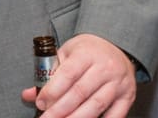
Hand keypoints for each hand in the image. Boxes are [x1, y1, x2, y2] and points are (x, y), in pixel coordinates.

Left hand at [19, 33, 135, 117]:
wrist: (115, 45)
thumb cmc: (86, 51)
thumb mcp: (64, 54)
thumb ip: (48, 74)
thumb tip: (29, 95)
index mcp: (86, 54)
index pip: (68, 75)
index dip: (53, 91)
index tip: (40, 103)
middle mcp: (105, 68)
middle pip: (80, 93)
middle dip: (60, 109)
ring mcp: (118, 83)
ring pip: (97, 105)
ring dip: (77, 117)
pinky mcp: (128, 95)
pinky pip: (116, 114)